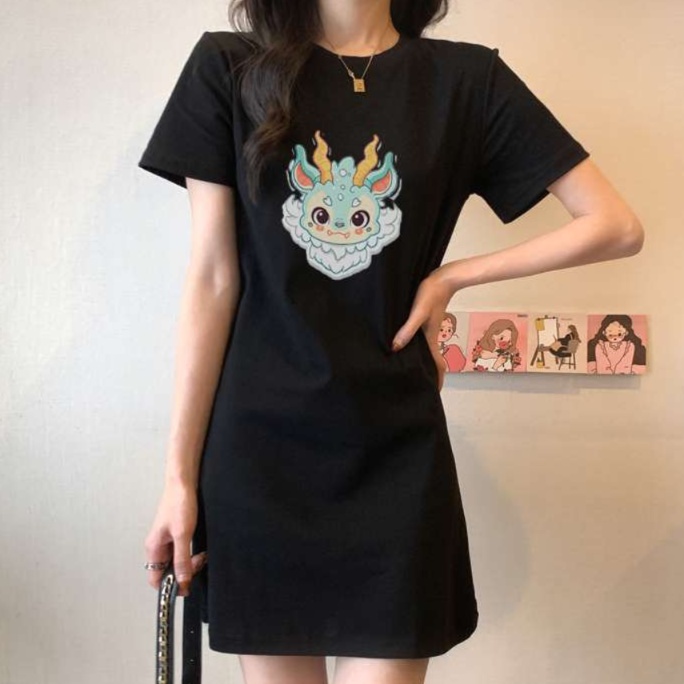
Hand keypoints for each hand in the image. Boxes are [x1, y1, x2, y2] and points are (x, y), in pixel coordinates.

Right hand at [144, 480, 206, 596]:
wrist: (183, 482)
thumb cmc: (179, 503)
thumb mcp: (183, 534)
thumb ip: (181, 559)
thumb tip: (181, 580)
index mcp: (153, 548)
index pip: (156, 579)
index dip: (169, 587)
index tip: (186, 587)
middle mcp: (157, 546)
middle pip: (168, 572)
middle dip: (184, 573)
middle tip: (197, 564)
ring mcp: (166, 540)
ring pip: (176, 562)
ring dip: (189, 563)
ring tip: (200, 557)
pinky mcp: (175, 534)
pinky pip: (181, 552)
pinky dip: (191, 554)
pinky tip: (199, 551)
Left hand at [391, 267, 454, 390]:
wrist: (443, 278)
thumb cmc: (431, 294)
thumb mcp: (419, 312)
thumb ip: (408, 329)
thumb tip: (395, 348)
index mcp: (430, 339)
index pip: (437, 365)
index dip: (437, 380)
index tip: (433, 394)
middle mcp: (430, 337)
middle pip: (431, 361)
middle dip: (427, 375)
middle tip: (417, 387)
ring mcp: (428, 330)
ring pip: (424, 352)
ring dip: (421, 362)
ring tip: (409, 372)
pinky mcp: (424, 322)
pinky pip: (419, 340)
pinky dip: (415, 348)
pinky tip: (403, 346)